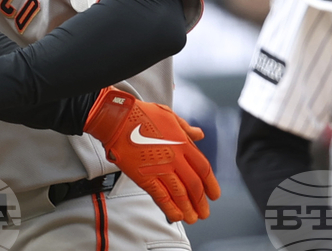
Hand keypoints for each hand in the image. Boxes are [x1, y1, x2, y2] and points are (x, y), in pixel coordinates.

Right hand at [84, 88, 219, 223]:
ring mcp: (160, 169)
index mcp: (182, 143)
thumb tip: (199, 134)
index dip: (211, 184)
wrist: (117, 119)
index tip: (214, 195)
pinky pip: (161, 196)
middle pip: (194, 185)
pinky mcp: (144, 176)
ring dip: (188, 209)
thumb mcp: (169, 115)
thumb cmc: (141, 114)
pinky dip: (170, 208)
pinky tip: (176, 216)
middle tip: (204, 212)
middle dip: (200, 202)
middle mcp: (174, 158)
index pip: (203, 168)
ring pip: (180, 194)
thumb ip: (185, 128)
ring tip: (193, 218)